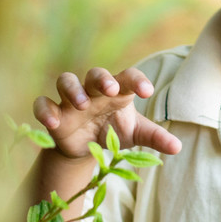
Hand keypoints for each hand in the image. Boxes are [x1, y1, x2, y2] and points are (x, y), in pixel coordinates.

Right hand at [33, 67, 181, 160]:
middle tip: (111, 89)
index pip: (128, 77)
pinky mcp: (54, 113)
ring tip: (82, 104)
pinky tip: (53, 123)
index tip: (148, 91)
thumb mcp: (135, 134)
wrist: (86, 147)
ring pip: (66, 81)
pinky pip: (43, 104)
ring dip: (73, 89)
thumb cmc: (114, 132)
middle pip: (95, 74)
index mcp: (118, 91)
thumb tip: (178, 147)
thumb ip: (154, 137)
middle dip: (102, 79)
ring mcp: (71, 100)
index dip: (137, 80)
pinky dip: (45, 110)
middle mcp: (94, 91)